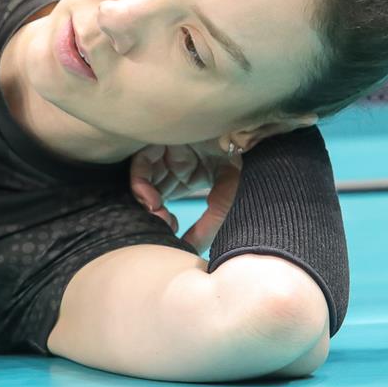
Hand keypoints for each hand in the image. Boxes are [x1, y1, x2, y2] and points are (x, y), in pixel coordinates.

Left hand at [128, 139, 243, 253]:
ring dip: (145, 203)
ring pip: (143, 180)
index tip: (171, 236)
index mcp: (189, 175)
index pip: (165, 199)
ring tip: (158, 217)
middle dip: (151, 213)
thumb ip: (209, 225)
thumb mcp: (227, 199)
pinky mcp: (158, 140)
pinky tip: (153, 201)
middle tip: (159, 231)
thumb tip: (189, 250)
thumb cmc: (241, 165)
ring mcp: (164, 151)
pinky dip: (140, 185)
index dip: (163, 220)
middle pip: (151, 189)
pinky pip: (140, 164)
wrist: (247, 136)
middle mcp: (173, 163)